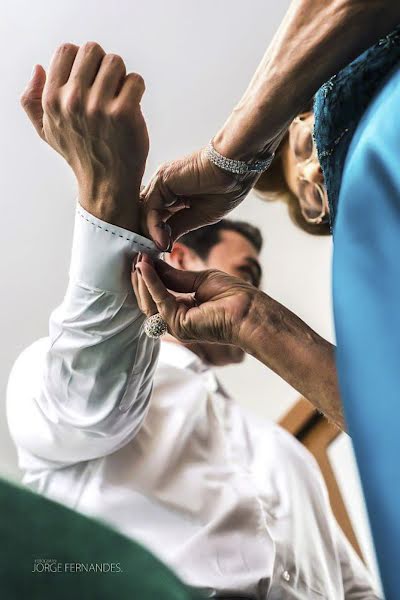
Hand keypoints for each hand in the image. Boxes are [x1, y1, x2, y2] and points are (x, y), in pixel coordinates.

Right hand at [21, 42, 148, 231]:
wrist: (106, 184)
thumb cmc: (79, 154)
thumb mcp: (47, 131)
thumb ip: (32, 100)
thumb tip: (37, 68)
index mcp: (52, 99)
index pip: (67, 50)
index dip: (82, 61)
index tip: (90, 81)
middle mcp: (73, 101)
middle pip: (93, 50)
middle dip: (103, 65)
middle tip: (108, 88)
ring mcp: (99, 107)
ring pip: (116, 62)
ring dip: (121, 77)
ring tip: (119, 97)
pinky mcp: (125, 113)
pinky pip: (135, 80)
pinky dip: (137, 90)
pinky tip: (132, 107)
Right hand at [131, 254, 260, 345]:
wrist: (249, 310)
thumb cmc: (233, 296)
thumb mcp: (200, 279)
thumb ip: (175, 276)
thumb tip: (152, 264)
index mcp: (183, 311)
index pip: (157, 295)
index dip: (149, 276)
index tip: (142, 256)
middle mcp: (176, 321)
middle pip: (148, 300)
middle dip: (141, 277)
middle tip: (135, 255)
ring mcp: (176, 325)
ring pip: (149, 302)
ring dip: (143, 279)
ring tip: (139, 258)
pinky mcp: (178, 324)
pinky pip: (159, 300)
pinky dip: (151, 282)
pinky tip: (147, 266)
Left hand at [141, 148, 258, 250]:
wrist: (237, 168)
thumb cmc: (226, 189)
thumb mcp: (199, 216)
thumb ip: (178, 227)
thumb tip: (163, 245)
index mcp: (172, 194)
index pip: (155, 219)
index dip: (155, 238)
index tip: (161, 255)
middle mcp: (162, 187)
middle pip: (146, 217)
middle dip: (148, 238)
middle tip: (154, 258)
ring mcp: (160, 183)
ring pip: (145, 214)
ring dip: (150, 236)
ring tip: (159, 252)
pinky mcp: (161, 181)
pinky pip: (151, 208)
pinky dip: (154, 227)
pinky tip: (163, 242)